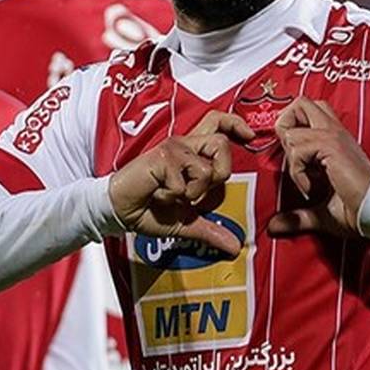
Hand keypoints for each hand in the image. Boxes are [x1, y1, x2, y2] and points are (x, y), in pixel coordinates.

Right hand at [108, 111, 253, 255]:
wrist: (120, 210)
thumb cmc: (148, 209)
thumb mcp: (185, 221)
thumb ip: (210, 230)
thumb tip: (234, 246)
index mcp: (190, 153)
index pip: (216, 122)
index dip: (235, 124)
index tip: (250, 136)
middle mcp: (184, 145)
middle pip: (221, 144)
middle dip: (219, 174)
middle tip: (197, 191)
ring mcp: (173, 149)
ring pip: (206, 170)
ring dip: (192, 193)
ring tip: (171, 195)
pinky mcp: (162, 157)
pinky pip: (184, 184)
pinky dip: (172, 198)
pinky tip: (157, 195)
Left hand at [269, 96, 369, 237]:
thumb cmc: (356, 208)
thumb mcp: (319, 209)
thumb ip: (296, 216)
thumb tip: (274, 226)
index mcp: (333, 139)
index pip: (307, 112)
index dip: (292, 130)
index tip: (296, 161)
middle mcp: (333, 131)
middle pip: (300, 103)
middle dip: (286, 126)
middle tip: (294, 157)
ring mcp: (333, 135)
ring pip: (291, 131)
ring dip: (292, 162)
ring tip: (309, 183)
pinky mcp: (331, 145)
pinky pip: (297, 149)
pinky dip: (298, 172)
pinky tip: (314, 188)